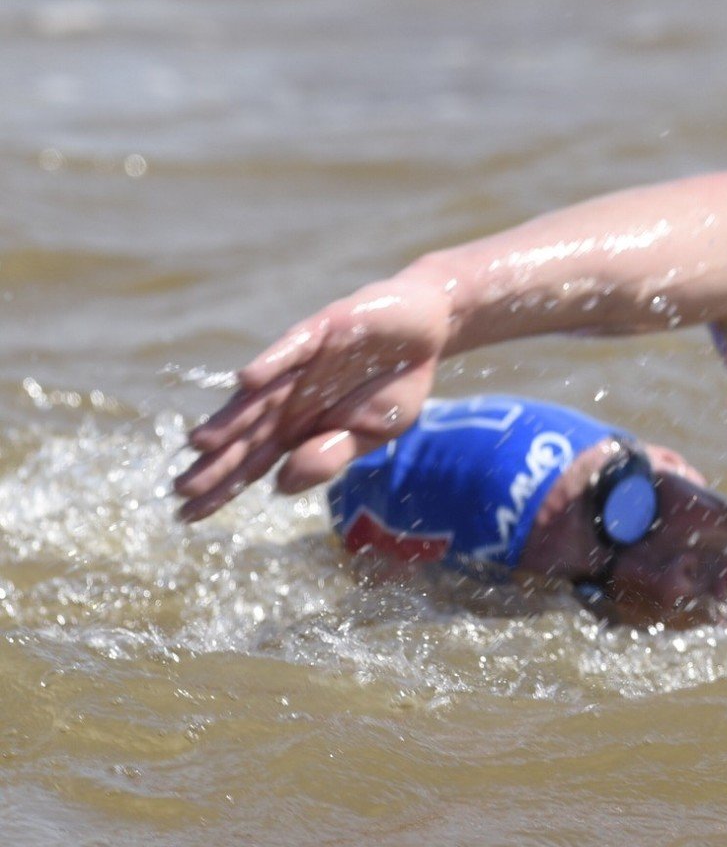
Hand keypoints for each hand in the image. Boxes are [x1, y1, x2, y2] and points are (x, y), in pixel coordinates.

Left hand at [174, 274, 453, 520]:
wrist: (427, 330)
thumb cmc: (396, 384)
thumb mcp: (374, 434)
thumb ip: (331, 457)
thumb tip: (279, 486)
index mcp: (300, 427)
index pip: (253, 461)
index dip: (222, 487)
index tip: (187, 516)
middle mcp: (290, 398)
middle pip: (245, 434)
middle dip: (214, 463)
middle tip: (179, 491)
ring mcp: (301, 365)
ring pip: (258, 396)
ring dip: (231, 418)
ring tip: (201, 443)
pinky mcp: (321, 332)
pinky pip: (292, 349)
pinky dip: (272, 363)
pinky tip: (249, 383)